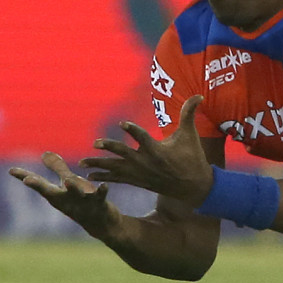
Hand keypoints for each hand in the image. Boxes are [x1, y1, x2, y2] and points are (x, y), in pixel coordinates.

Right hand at [8, 152, 118, 238]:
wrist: (103, 225)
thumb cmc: (82, 201)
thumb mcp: (68, 184)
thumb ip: (57, 169)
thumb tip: (44, 153)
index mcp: (57, 195)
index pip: (38, 184)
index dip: (24, 177)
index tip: (11, 170)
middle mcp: (66, 200)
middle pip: (50, 192)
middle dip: (38, 186)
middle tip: (27, 180)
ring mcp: (81, 203)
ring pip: (75, 194)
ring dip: (72, 188)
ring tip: (68, 180)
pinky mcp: (99, 204)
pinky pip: (100, 197)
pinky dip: (101, 191)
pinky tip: (104, 186)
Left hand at [81, 96, 213, 207]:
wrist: (192, 187)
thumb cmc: (191, 158)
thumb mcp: (190, 136)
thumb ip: (189, 114)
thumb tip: (198, 95)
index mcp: (157, 150)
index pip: (143, 138)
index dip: (132, 130)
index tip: (122, 123)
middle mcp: (146, 163)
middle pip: (124, 154)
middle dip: (110, 148)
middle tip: (95, 143)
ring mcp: (140, 173)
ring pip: (116, 168)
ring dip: (99, 165)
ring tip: (83, 162)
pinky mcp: (137, 181)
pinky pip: (117, 179)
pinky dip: (104, 176)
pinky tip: (91, 175)